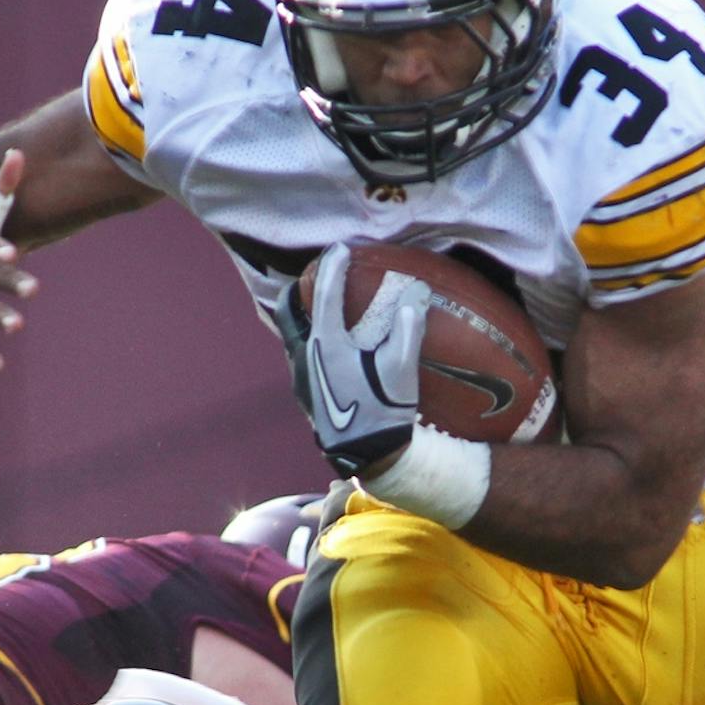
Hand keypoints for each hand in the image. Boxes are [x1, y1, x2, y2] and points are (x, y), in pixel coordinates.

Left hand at [293, 244, 427, 476]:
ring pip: (292, 335)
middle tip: (315, 278)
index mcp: (325, 344)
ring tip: (322, 309)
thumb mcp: (400, 368)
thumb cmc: (382, 411)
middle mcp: (304, 357)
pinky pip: (301, 355)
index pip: (323, 294)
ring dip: (303, 317)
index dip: (332, 267)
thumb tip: (416, 295)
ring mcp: (300, 377)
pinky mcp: (305, 395)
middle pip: (288, 310)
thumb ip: (408, 329)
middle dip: (297, 289)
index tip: (340, 248)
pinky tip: (331, 347)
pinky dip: (311, 340)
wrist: (366, 456)